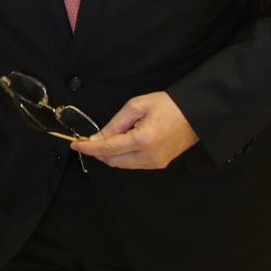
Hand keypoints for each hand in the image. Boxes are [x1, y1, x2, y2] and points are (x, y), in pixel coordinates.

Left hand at [70, 91, 197, 169]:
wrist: (196, 115)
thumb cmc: (167, 105)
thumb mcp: (136, 107)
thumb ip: (115, 124)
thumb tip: (97, 139)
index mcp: (143, 140)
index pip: (108, 149)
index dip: (89, 147)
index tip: (74, 144)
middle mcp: (149, 157)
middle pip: (113, 161)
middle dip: (97, 153)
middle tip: (86, 141)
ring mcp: (156, 163)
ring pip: (123, 165)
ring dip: (109, 156)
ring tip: (101, 142)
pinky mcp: (160, 164)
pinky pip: (134, 164)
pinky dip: (122, 157)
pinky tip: (118, 145)